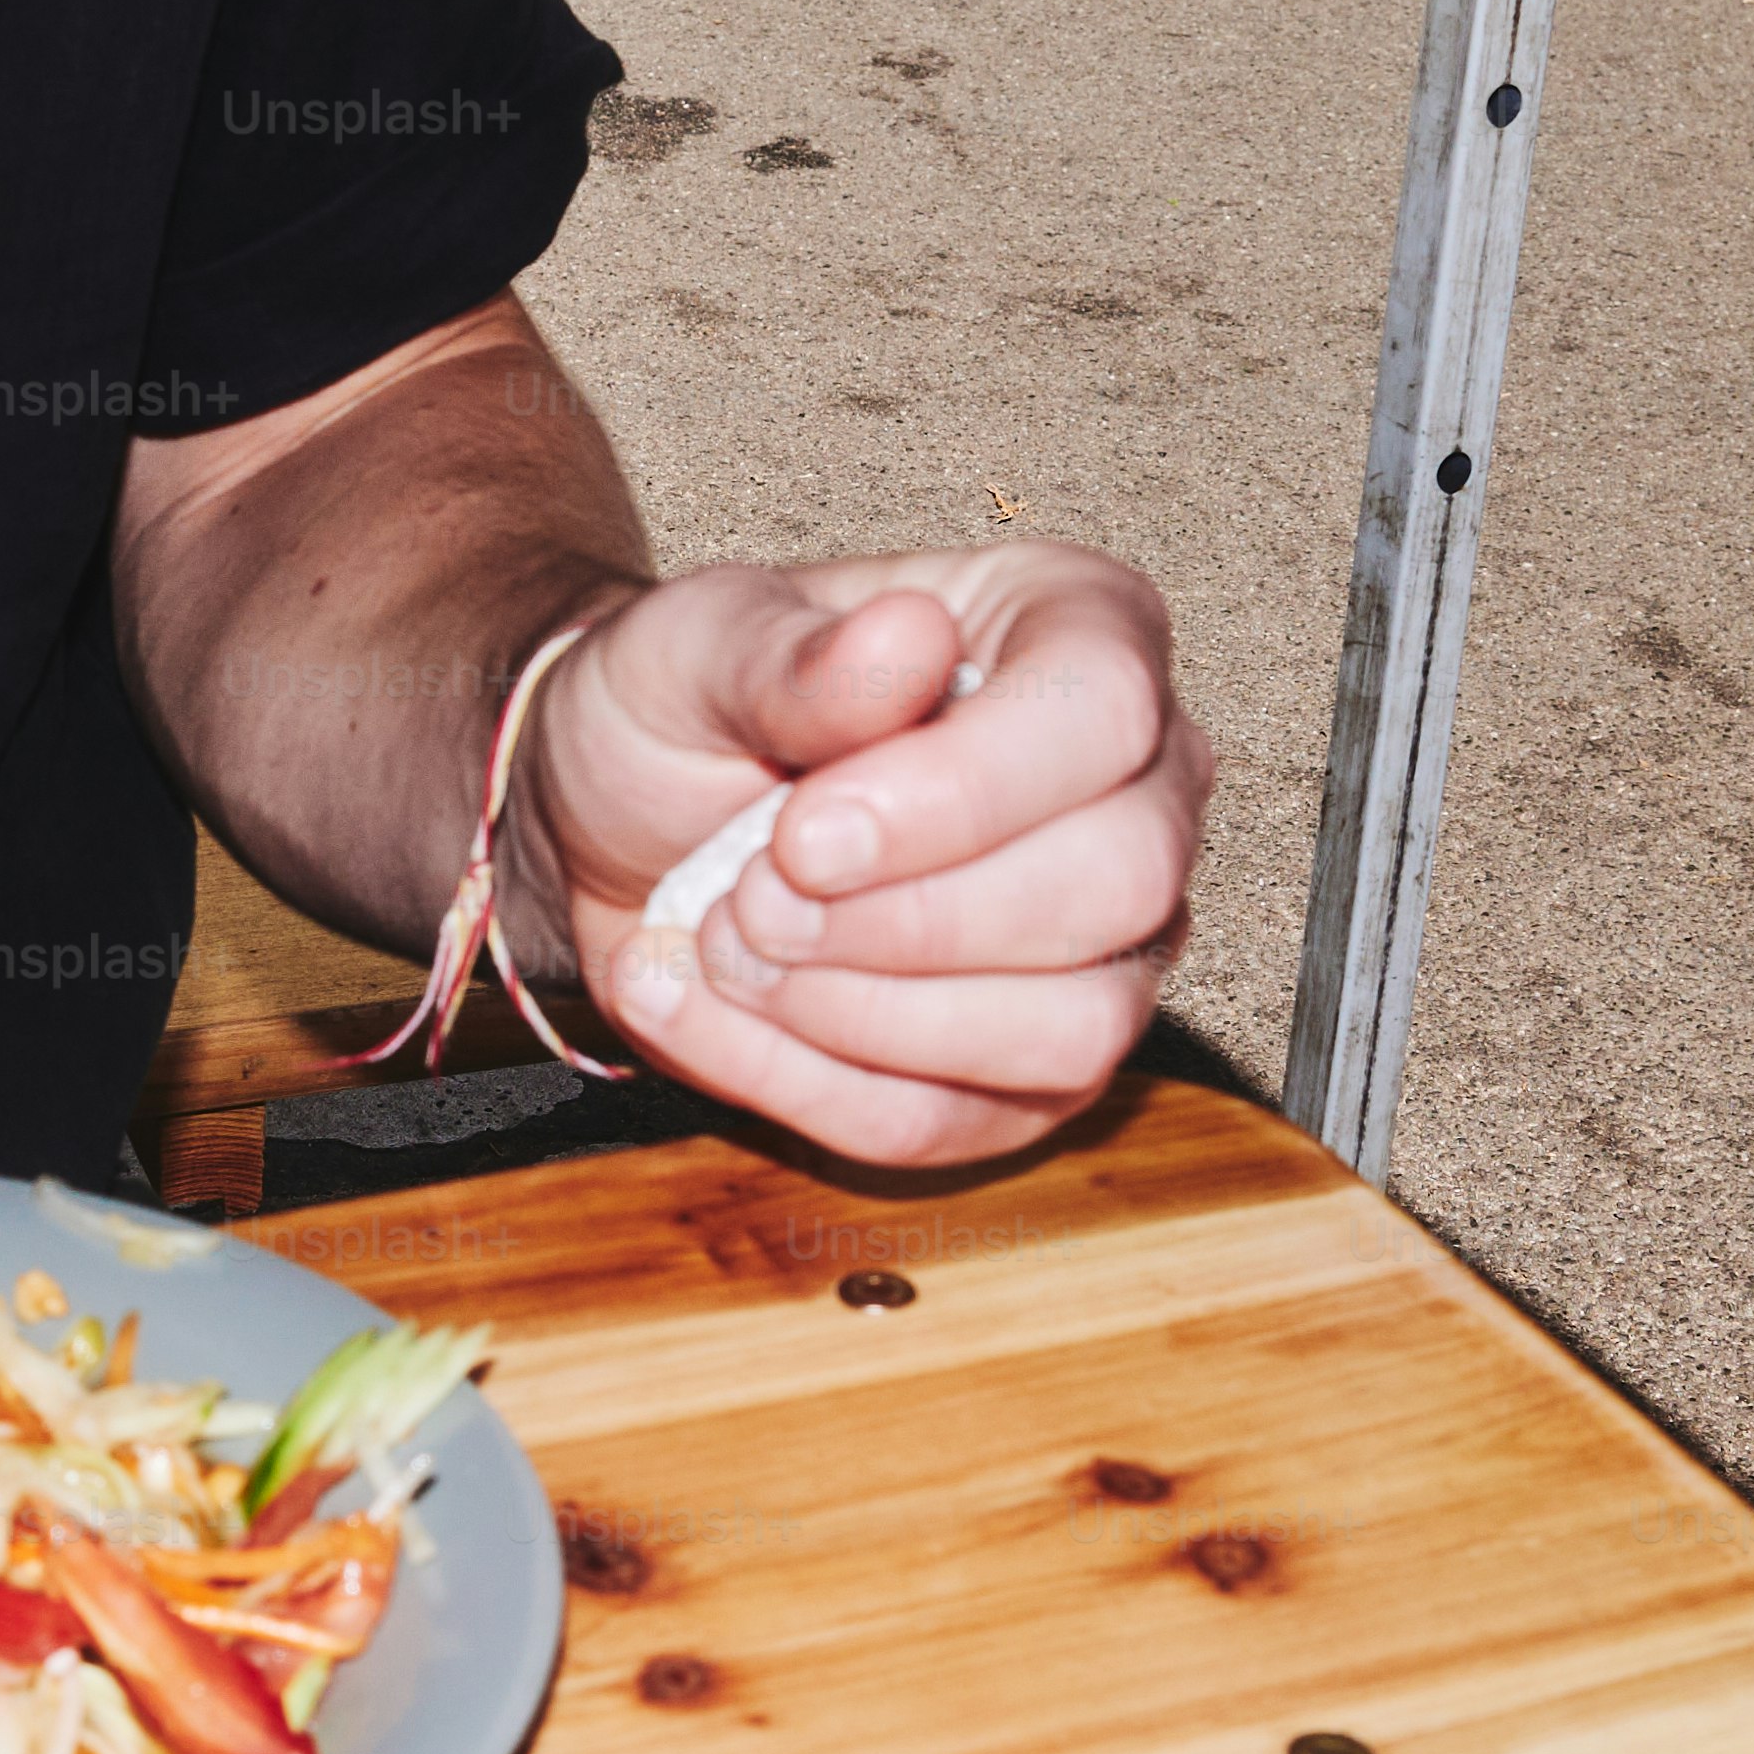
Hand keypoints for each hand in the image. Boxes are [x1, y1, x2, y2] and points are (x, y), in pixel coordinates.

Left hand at [514, 546, 1209, 1166]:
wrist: (618, 827)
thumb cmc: (683, 707)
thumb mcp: (695, 645)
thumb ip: (793, 653)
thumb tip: (909, 638)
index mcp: (1078, 629)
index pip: (1102, 710)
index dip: (959, 793)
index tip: (801, 834)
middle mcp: (1135, 787)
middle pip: (1119, 883)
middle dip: (908, 921)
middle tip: (752, 897)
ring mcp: (1108, 943)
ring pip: (1069, 1031)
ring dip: (865, 1016)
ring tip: (729, 947)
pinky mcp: (1034, 1072)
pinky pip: (958, 1124)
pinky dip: (803, 1084)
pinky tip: (702, 1011)